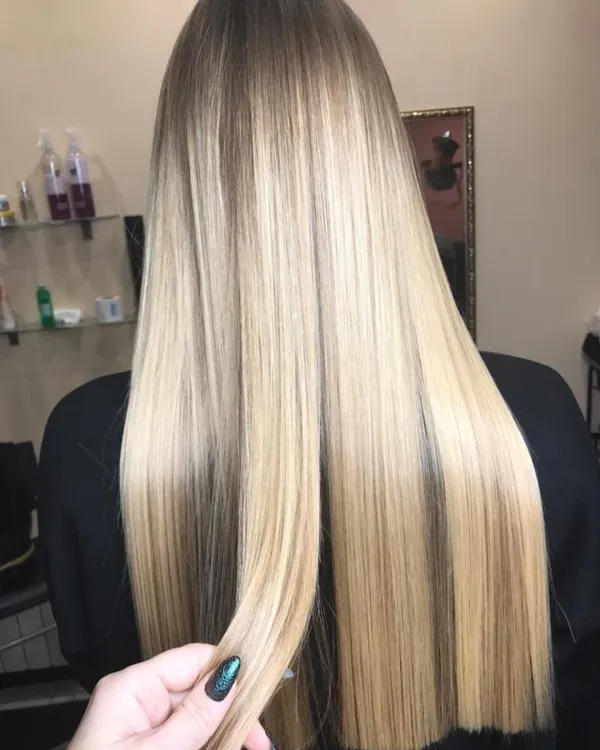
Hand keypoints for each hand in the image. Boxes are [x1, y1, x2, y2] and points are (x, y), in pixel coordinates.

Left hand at [68, 644, 271, 749]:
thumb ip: (196, 717)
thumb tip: (230, 675)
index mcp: (132, 687)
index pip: (193, 659)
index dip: (229, 673)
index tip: (260, 697)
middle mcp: (138, 699)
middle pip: (199, 690)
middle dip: (232, 715)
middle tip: (262, 745)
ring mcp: (142, 725)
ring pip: (197, 718)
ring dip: (224, 735)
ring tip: (253, 748)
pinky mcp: (146, 746)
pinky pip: (186, 736)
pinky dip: (208, 744)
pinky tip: (227, 747)